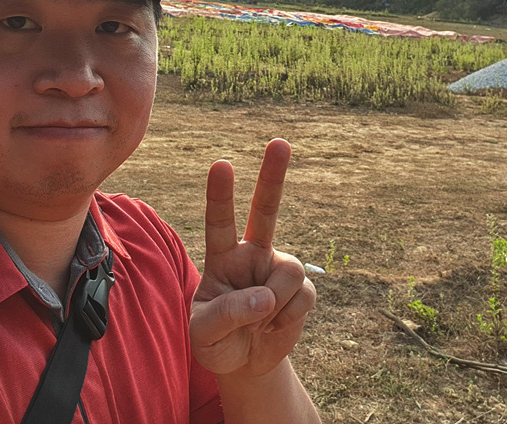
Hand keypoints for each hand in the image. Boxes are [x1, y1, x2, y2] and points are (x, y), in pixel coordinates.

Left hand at [190, 139, 316, 377]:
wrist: (245, 364)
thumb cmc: (216, 342)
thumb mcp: (203, 335)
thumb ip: (226, 314)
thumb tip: (265, 296)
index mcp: (221, 258)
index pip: (219, 223)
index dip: (220, 195)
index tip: (221, 164)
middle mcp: (252, 255)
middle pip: (265, 210)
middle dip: (273, 177)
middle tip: (280, 142)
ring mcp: (278, 269)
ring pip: (290, 270)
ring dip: (276, 304)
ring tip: (261, 322)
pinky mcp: (302, 290)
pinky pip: (303, 297)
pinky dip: (288, 319)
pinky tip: (275, 327)